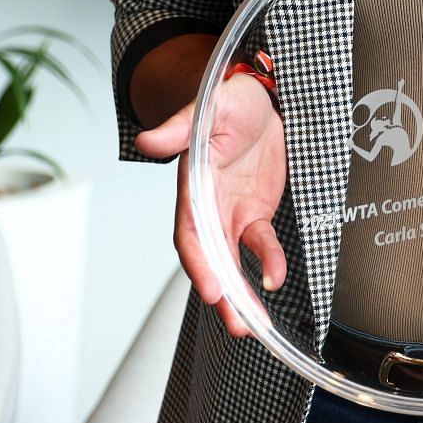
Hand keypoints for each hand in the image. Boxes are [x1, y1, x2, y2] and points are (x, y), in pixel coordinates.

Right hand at [136, 73, 287, 338]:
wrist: (263, 97)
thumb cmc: (231, 100)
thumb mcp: (211, 106)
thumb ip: (181, 128)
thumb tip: (147, 139)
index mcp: (193, 185)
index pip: (192, 232)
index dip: (200, 262)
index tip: (211, 289)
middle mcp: (208, 206)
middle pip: (210, 257)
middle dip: (222, 292)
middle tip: (236, 323)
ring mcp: (231, 212)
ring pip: (232, 261)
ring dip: (240, 293)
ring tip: (250, 325)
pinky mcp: (255, 212)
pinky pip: (260, 244)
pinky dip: (268, 263)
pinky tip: (275, 280)